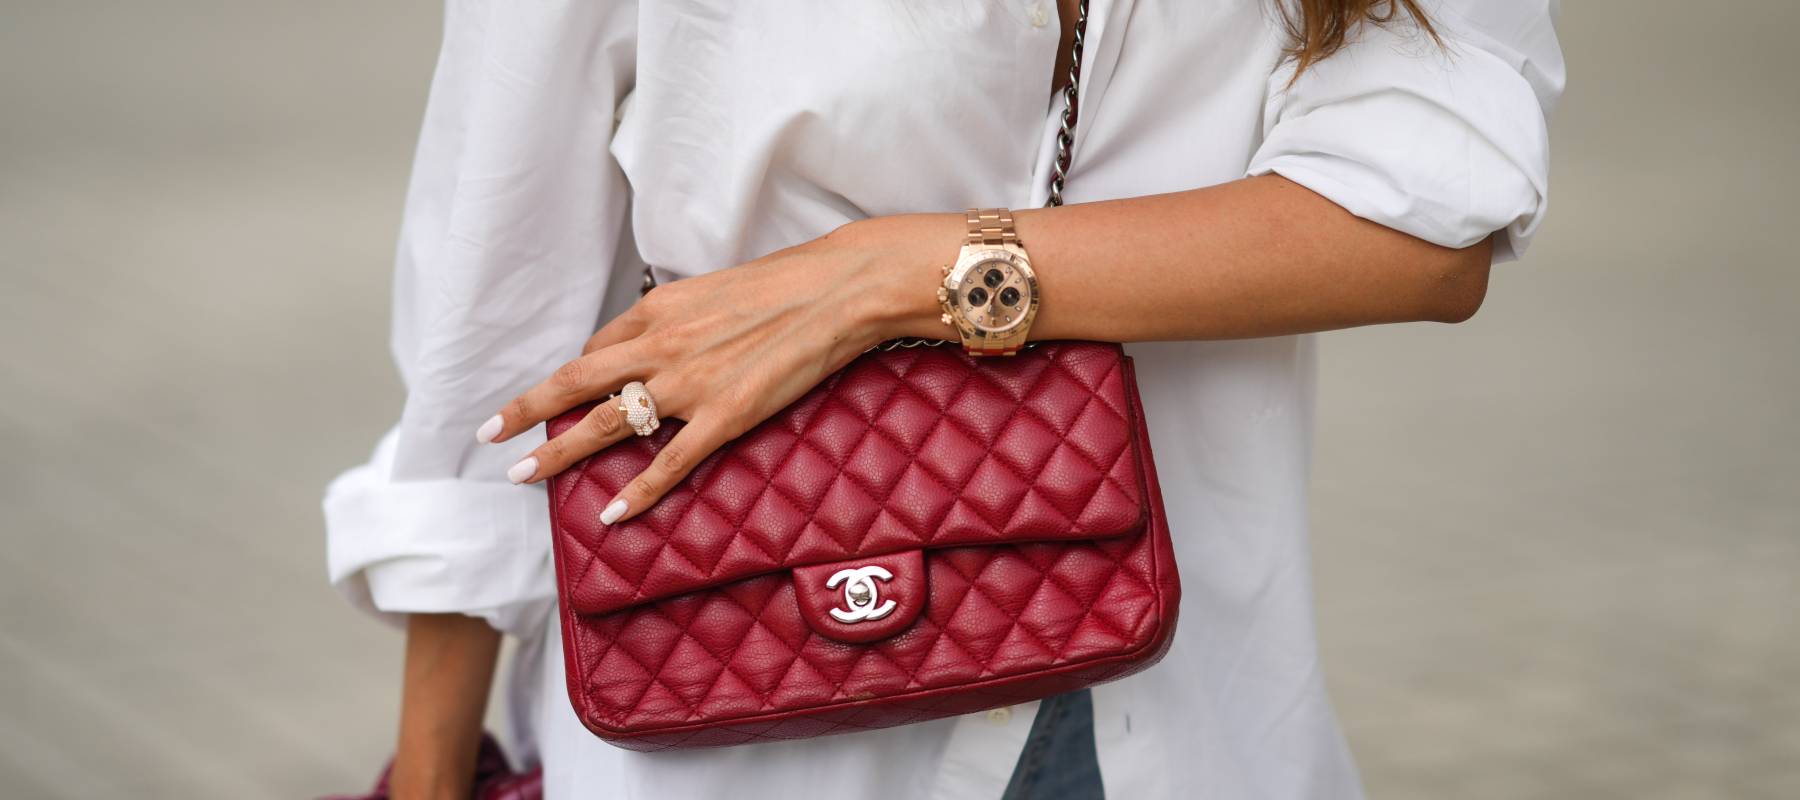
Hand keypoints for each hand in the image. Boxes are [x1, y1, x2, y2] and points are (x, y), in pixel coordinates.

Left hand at [476, 213, 957, 524]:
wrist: (837, 289)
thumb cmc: (788, 283)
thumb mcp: (719, 289)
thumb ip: (684, 318)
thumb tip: (669, 337)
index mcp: (659, 309)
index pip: (600, 348)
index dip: (575, 377)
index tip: (558, 397)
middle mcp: (660, 345)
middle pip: (575, 382)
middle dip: (527, 409)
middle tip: (490, 433)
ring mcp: (688, 384)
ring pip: (605, 423)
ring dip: (558, 451)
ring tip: (523, 474)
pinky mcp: (723, 416)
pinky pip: (669, 463)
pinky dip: (638, 492)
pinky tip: (612, 514)